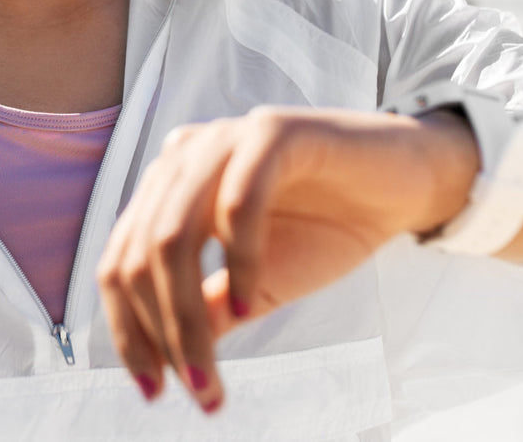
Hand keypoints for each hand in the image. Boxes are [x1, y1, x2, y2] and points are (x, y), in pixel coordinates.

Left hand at [95, 105, 479, 412]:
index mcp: (168, 190)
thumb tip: (165, 359)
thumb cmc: (328, 228)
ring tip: (210, 369)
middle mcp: (183, 158)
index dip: (128, 330)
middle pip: (139, 254)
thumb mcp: (258, 285)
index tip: (154, 390)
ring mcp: (224, 140)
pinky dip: (239, 261)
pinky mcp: (273, 131)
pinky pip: (237, 202)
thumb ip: (210, 310)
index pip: (119, 261)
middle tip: (194, 388)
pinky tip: (254, 303)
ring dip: (186, 314)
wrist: (404, 185)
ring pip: (173, 234)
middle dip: (161, 333)